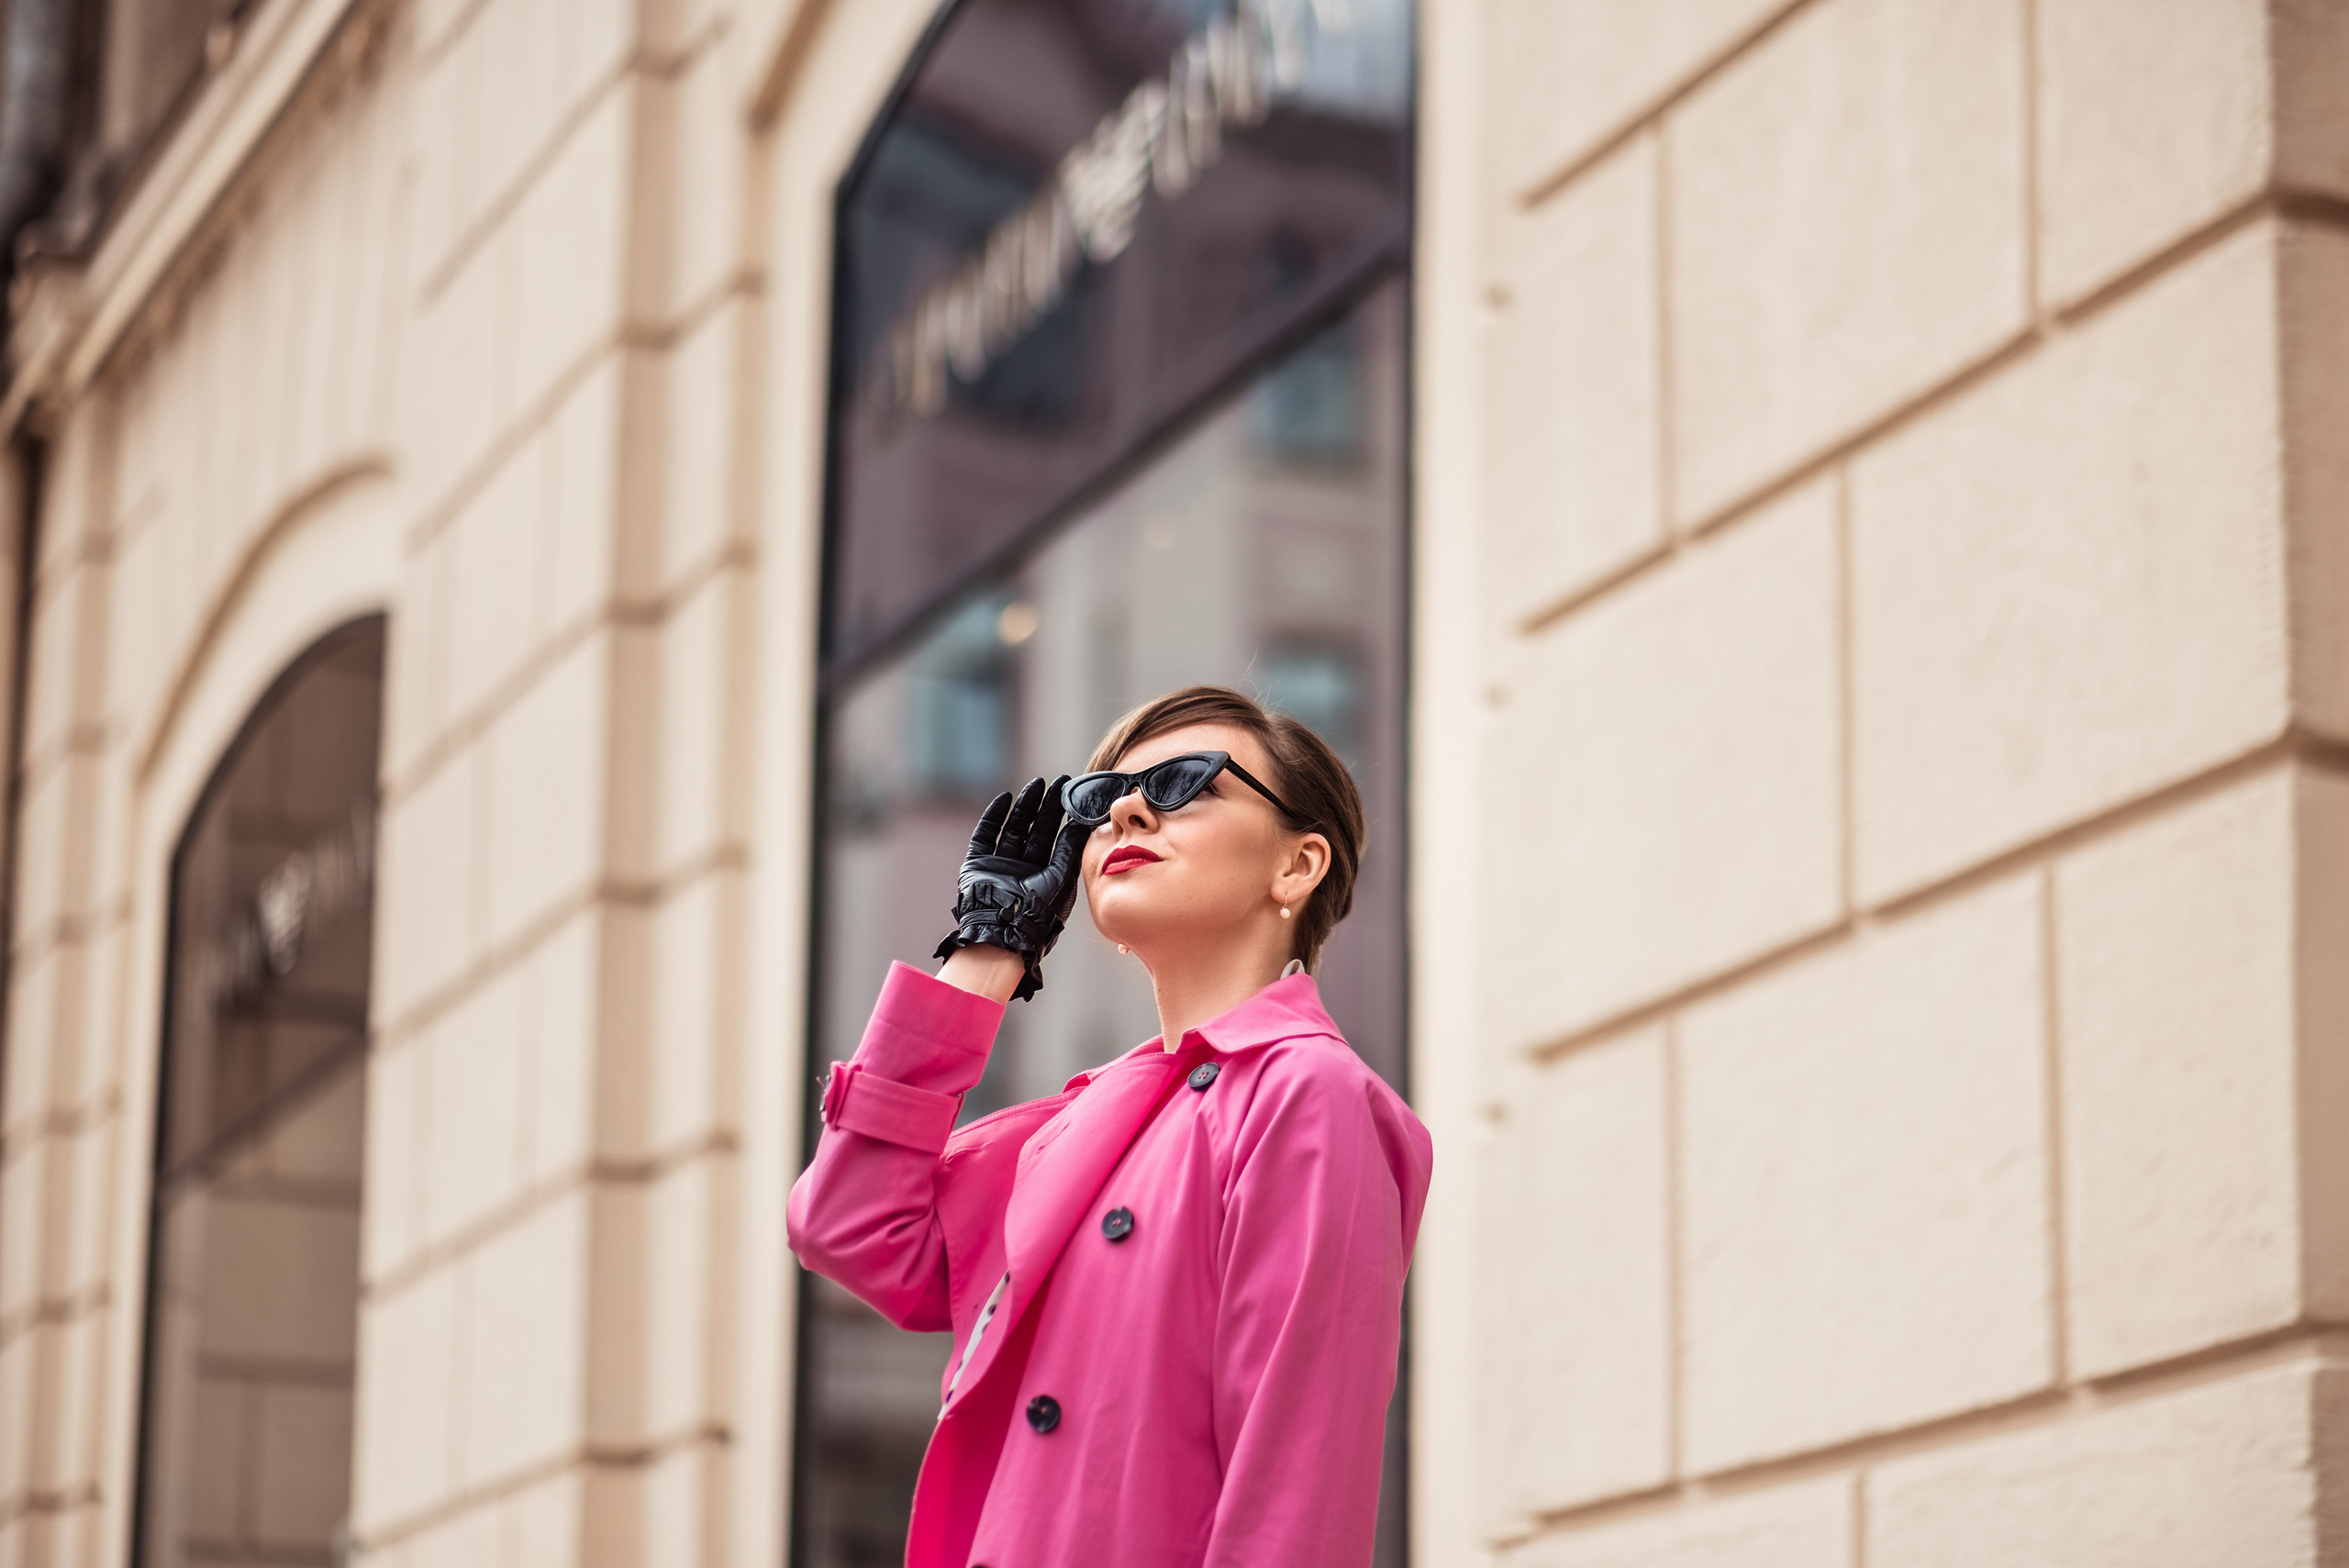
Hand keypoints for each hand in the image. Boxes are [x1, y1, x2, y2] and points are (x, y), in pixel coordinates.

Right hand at [933, 775, 1082, 1000]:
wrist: (1006, 933)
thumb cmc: (1040, 913)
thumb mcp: (1063, 877)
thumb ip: (1072, 849)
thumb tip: (1083, 822)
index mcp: (1046, 876)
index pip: (1056, 838)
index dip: (1063, 815)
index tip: (1071, 792)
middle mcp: (1024, 871)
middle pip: (1036, 830)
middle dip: (1046, 805)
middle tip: (1056, 781)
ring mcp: (1000, 867)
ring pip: (1013, 828)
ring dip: (1024, 806)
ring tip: (1036, 784)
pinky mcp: (978, 866)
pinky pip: (984, 836)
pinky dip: (993, 817)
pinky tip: (1005, 798)